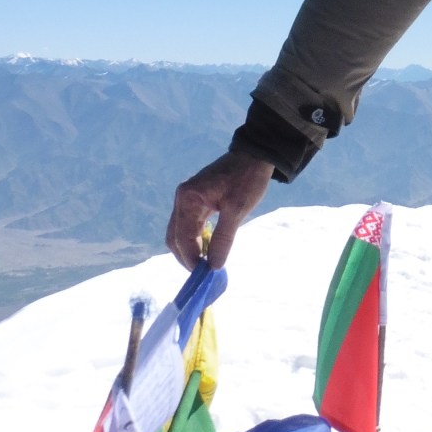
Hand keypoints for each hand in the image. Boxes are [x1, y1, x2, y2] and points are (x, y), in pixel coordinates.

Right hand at [167, 151, 274, 269]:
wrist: (256, 155)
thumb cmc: (247, 179)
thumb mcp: (237, 209)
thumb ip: (223, 239)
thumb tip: (214, 266)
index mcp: (188, 199)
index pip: (183, 238)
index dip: (191, 259)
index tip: (204, 276)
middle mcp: (182, 199)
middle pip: (175, 237)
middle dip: (187, 257)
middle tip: (204, 274)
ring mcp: (187, 200)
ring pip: (180, 233)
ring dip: (191, 250)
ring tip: (206, 265)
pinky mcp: (196, 201)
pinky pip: (190, 226)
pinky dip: (196, 240)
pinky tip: (209, 250)